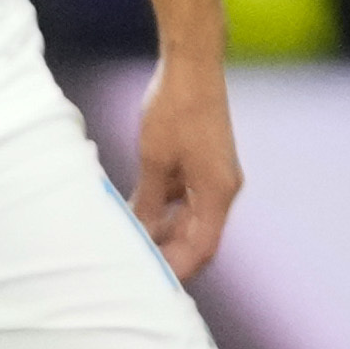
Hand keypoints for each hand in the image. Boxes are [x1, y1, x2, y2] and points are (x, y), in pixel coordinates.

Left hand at [132, 54, 242, 281]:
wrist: (192, 67)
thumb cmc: (174, 109)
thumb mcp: (155, 161)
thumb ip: (148, 202)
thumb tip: (139, 236)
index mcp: (218, 192)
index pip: (202, 247)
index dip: (176, 268)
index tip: (147, 282)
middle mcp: (222, 189)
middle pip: (198, 238)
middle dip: (168, 255)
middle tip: (131, 267)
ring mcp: (214, 177)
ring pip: (189, 220)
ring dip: (162, 234)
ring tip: (127, 244)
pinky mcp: (203, 166)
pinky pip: (184, 200)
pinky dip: (162, 211)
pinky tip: (133, 216)